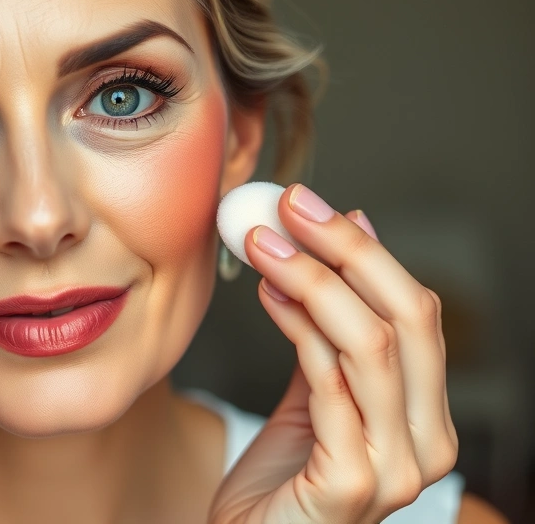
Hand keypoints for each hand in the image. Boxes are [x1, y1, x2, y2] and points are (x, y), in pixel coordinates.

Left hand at [209, 185, 457, 523]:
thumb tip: (349, 236)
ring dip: (313, 281)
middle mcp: (426, 445)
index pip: (417, 313)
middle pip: (407, 320)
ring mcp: (395, 469)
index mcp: (426, 419)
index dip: (365, 250)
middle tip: (288, 210)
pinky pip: (328, 387)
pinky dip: (298, 329)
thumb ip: (330, 331)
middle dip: (346, 252)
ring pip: (372, 347)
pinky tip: (267, 295)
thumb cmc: (279, 479)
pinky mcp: (352, 485)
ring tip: (263, 244)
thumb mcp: (313, 395)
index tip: (309, 205)